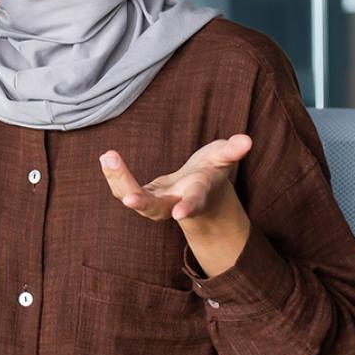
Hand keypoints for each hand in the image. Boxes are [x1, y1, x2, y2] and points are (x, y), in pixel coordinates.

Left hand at [99, 136, 252, 275]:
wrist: (199, 191)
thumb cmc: (212, 170)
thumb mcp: (223, 157)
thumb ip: (232, 150)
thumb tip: (247, 141)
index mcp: (198, 194)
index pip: (195, 203)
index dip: (190, 208)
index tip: (182, 213)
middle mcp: (175, 204)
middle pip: (157, 209)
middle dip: (144, 203)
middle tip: (128, 198)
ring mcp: (157, 203)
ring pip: (135, 199)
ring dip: (120, 181)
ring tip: (108, 156)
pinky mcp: (144, 196)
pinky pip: (124, 189)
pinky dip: (114, 175)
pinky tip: (107, 157)